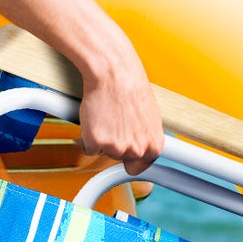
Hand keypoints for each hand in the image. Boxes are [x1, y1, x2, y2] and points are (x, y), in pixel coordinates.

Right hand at [77, 52, 162, 177]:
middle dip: (115, 145)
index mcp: (153, 146)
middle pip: (119, 159)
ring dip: (102, 138)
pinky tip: (96, 119)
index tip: (125, 154)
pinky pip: (89, 147)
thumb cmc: (131, 88)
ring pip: (104, 152)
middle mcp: (136, 151)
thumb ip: (146, 136)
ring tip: (107, 116)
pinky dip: (89, 136)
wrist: (114, 74)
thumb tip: (142, 142)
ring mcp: (116, 149)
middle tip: (114, 123)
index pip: (139, 168)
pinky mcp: (97, 143)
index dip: (129, 159)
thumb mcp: (150, 116)